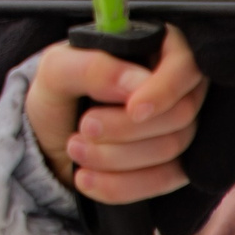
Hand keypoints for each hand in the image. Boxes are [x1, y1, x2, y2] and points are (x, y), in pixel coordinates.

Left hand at [26, 24, 205, 202]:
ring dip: (116, 156)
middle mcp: (177, 88)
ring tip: (74, 148)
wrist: (46, 140)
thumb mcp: (57, 70)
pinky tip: (86, 179)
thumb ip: (93, 68)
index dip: (165, 89)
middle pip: (182, 113)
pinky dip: (121, 184)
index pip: (187, 64)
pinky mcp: (174, 166)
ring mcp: (180, 129)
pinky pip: (163, 180)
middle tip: (84, 127)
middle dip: (126, 129)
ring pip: (173, 148)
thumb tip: (138, 82)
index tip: (133, 110)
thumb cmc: (57, 93)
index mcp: (155, 49)